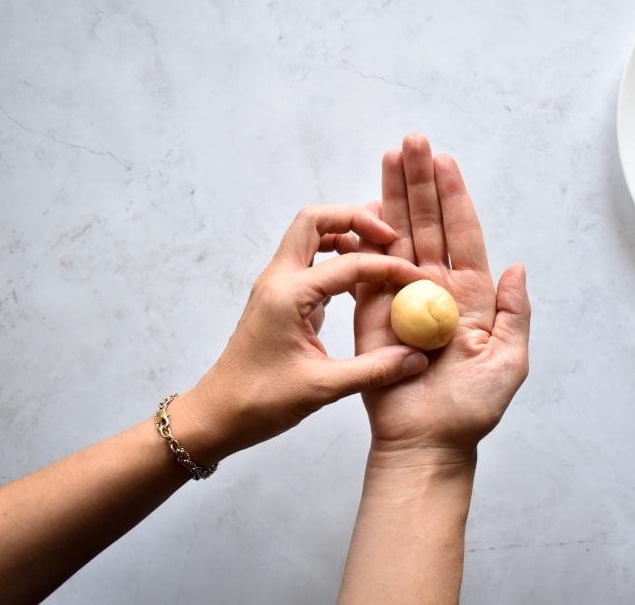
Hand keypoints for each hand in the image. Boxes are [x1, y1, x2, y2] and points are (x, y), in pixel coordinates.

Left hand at [172, 206, 429, 463]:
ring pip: (310, 237)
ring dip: (345, 235)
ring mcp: (276, 287)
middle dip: (355, 219)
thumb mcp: (323, 388)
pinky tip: (360, 284)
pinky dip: (337, 259)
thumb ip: (374, 370)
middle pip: (315, 221)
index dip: (389, 267)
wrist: (216, 415)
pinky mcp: (279, 299)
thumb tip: (416, 357)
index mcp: (288, 295)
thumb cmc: (259, 401)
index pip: (350, 263)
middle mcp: (279, 280)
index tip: (418, 278)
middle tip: (390, 239)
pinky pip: (310, 262)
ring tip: (380, 255)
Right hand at [354, 134, 530, 457]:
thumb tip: (517, 266)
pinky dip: (365, 236)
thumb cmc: (470, 409)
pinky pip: (368, 267)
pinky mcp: (371, 312)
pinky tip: (365, 204)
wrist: (426, 441)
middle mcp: (437, 289)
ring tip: (390, 156)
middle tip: (413, 141)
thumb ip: (515, 313)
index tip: (445, 161)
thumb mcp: (509, 361)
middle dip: (421, 182)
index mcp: (472, 296)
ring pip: (397, 236)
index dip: (454, 198)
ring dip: (393, 196)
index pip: (463, 235)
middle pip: (428, 224)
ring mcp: (402, 296)